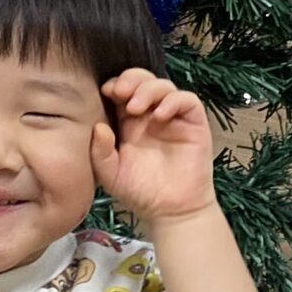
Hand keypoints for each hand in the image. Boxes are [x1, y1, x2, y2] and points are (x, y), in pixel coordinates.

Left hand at [92, 70, 216, 222]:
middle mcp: (150, 114)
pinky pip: (187, 100)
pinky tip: (160, 115)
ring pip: (164, 86)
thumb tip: (98, 126)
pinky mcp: (194, 123)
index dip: (114, 85)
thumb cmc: (140, 192)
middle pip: (142, 80)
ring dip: (148, 89)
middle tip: (120, 91)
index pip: (121, 90)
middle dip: (130, 79)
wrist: (171, 212)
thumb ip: (100, 152)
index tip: (105, 92)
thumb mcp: (111, 174)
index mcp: (128, 121)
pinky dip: (174, 101)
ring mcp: (173, 117)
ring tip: (136, 107)